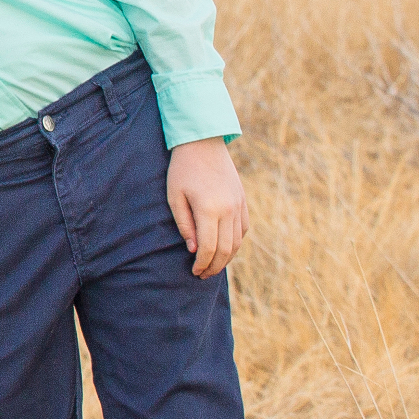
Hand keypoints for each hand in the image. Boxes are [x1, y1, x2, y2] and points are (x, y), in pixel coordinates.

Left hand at [167, 139, 248, 276]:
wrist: (204, 143)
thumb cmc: (182, 169)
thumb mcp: (174, 196)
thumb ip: (184, 224)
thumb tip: (193, 249)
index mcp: (209, 209)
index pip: (208, 247)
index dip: (202, 264)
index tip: (194, 271)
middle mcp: (229, 210)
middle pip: (225, 249)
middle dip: (214, 266)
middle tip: (203, 275)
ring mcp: (239, 205)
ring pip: (237, 242)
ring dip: (226, 258)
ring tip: (213, 266)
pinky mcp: (243, 201)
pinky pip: (243, 229)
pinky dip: (236, 243)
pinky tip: (224, 248)